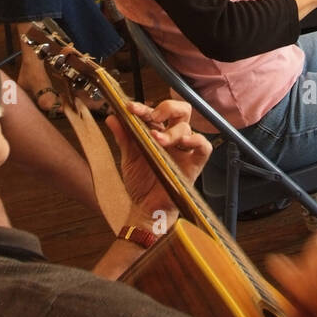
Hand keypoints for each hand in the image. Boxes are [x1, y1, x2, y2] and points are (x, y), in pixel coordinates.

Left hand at [108, 98, 211, 227]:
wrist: (145, 208)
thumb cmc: (140, 183)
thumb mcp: (128, 158)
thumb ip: (123, 137)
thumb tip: (112, 117)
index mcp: (158, 133)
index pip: (156, 112)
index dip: (144, 107)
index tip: (130, 108)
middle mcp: (173, 139)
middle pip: (181, 110)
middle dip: (168, 107)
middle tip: (153, 116)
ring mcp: (184, 151)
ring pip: (187, 128)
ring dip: (171, 131)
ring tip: (157, 140)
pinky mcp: (193, 165)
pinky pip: (204, 148)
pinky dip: (197, 141)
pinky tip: (184, 143)